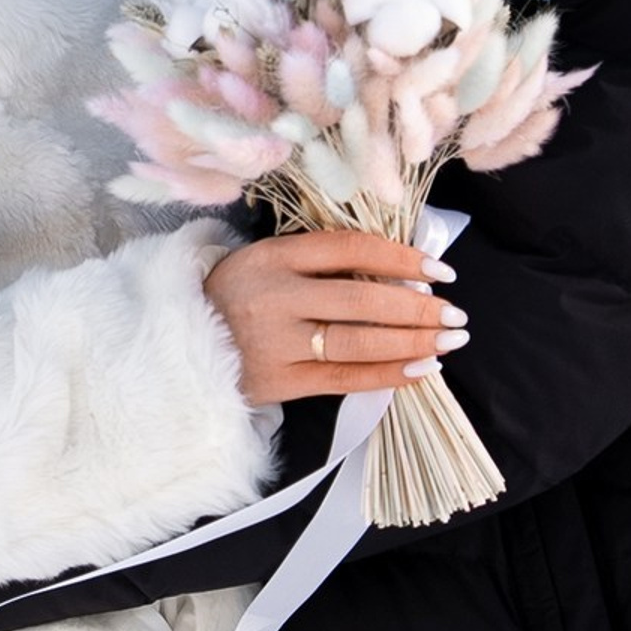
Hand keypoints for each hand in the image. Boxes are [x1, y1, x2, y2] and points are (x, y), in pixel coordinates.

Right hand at [203, 229, 465, 406]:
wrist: (174, 346)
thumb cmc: (233, 298)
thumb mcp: (264, 262)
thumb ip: (318, 263)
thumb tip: (398, 272)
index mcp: (273, 256)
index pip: (351, 248)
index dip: (402, 257)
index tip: (440, 270)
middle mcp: (275, 296)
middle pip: (362, 299)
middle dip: (418, 306)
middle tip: (455, 313)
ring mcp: (276, 342)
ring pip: (359, 341)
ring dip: (412, 341)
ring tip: (448, 340)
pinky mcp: (279, 382)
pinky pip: (345, 379)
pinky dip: (388, 375)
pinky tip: (421, 369)